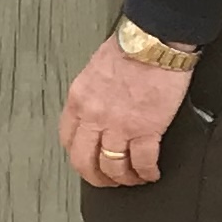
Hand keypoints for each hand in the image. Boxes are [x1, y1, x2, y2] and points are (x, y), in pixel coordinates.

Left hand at [61, 36, 191, 188]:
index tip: (86, 161)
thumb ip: (93, 93)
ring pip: (112, 167)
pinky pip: (143, 162)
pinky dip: (147, 173)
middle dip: (95, 177)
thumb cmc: (130, 48)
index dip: (77, 155)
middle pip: (84, 161)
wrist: (153, 40)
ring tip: (132, 180)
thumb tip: (98, 107)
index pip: (68, 139)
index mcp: (79, 99)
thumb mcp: (96, 70)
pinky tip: (151, 173)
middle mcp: (94, 115)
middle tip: (107, 181)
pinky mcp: (145, 129)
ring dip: (123, 179)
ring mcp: (118, 125)